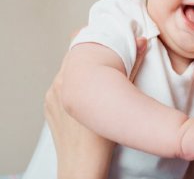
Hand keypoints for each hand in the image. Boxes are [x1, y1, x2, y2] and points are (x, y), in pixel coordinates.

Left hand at [44, 35, 147, 178]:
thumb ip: (133, 66)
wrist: (82, 162)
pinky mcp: (49, 106)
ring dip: (81, 72)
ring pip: (67, 73)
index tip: (104, 35)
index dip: (91, 36)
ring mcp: (52, 96)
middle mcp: (59, 83)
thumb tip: (141, 41)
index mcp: (73, 77)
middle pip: (73, 57)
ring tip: (97, 78)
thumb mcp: (123, 98)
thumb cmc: (103, 135)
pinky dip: (73, 86)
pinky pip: (61, 88)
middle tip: (106, 57)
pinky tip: (87, 95)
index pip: (78, 43)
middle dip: (89, 56)